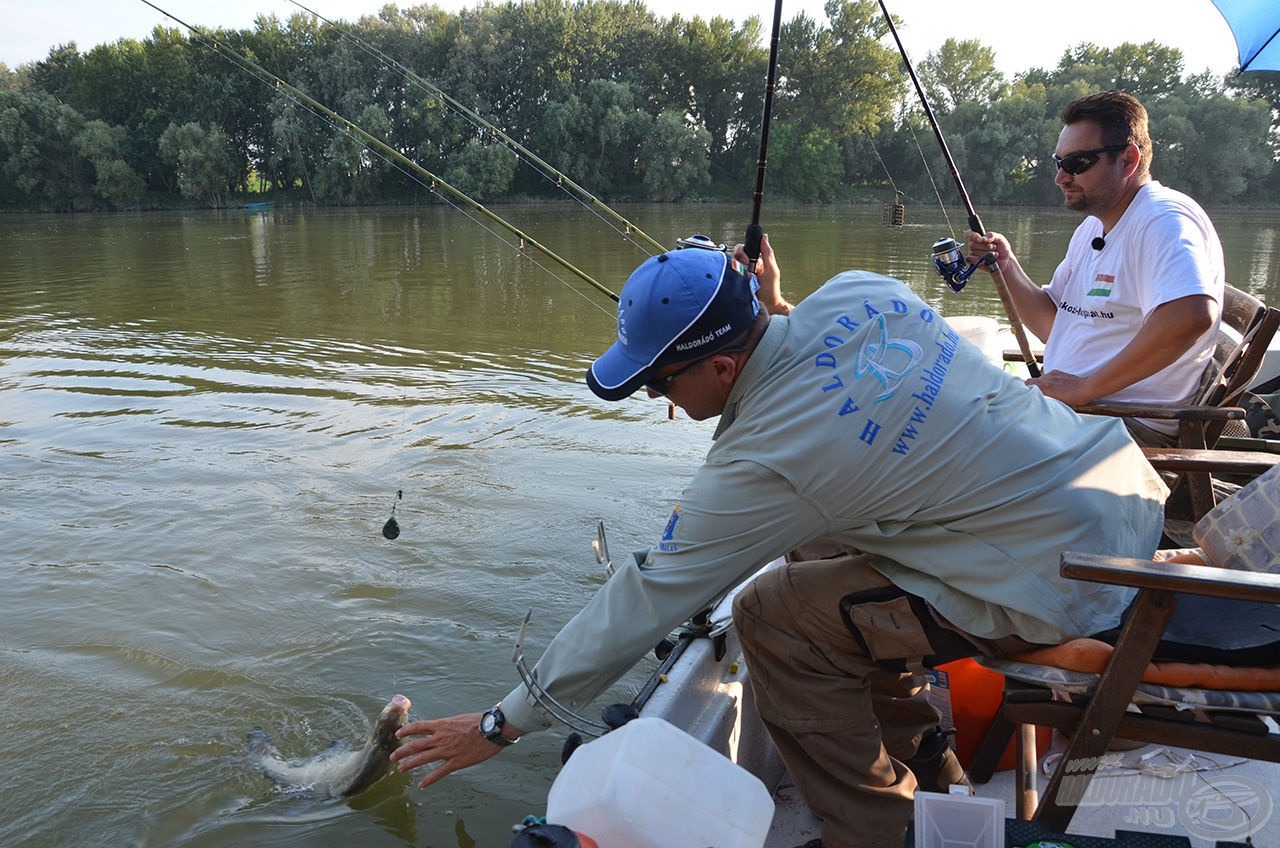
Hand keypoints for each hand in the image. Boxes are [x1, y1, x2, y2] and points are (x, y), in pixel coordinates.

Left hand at [389, 711, 519, 788]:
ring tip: (400, 770)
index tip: (398, 734)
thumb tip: (441, 727)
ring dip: (409, 764)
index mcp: (442, 725)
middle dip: (401, 752)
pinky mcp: (456, 762)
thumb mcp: (459, 719)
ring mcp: (447, 751)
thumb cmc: (479, 722)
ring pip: (422, 759)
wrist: (493, 729)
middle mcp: (441, 738)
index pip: (418, 727)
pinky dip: (428, 780)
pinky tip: (421, 785)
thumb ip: (447, 725)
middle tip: (392, 757)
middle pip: (415, 745)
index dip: (406, 731)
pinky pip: (439, 773)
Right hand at [734, 232, 789, 313]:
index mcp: (755, 260)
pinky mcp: (734, 281)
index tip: (749, 258)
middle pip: (735, 254)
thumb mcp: (772, 269)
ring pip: (730, 263)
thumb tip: (764, 237)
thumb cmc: (771, 288)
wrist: (767, 305)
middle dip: (741, 260)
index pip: (744, 248)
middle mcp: (745, 265)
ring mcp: (739, 273)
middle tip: (749, 269)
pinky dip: (733, 276)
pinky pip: (727, 274)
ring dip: (739, 269)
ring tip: (748, 277)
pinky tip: (740, 281)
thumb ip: (767, 253)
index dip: (744, 250)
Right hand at [963, 229, 1010, 271]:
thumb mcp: (1000, 239)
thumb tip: (983, 238)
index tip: (981, 239)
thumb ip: (992, 235)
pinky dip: (982, 260)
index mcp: (978, 237)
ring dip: (987, 253)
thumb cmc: (1002, 248)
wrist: (1005, 261)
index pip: (968, 234)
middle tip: (994, 247)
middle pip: (972, 244)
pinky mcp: (973, 262)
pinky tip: (989, 260)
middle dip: (985, 246)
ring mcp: (973, 254)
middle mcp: (973, 245)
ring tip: (994, 254)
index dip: (972, 235)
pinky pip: (972, 260)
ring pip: (974, 252)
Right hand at [1026, 370, 1095, 406]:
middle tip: (1035, 394)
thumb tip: (1037, 399)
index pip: (1026, 384)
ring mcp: (1051, 374)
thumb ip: (1044, 399)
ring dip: (1040, 384)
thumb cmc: (1073, 399)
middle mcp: (1045, 379)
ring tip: (1047, 391)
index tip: (1025, 395)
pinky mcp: (1057, 372)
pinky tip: (1054, 386)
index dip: (1025, 389)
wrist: (1085, 388)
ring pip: (1039, 379)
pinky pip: (1047, 376)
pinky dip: (1048, 380)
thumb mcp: (1056, 403)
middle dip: (1031, 387)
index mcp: (1043, 387)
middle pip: (1030, 381)